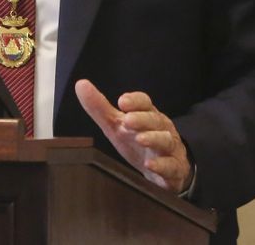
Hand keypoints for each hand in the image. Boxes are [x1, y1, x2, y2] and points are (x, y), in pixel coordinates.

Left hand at [75, 79, 190, 193]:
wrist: (166, 170)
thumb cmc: (138, 143)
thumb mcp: (116, 125)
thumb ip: (99, 107)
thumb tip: (80, 84)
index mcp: (147, 116)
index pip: (145, 103)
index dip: (135, 101)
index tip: (122, 101)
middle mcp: (161, 129)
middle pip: (155, 120)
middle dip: (142, 119)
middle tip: (128, 120)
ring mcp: (169, 149)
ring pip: (165, 140)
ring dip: (153, 138)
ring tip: (140, 139)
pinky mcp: (173, 169)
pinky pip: (171, 166)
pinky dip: (161, 165)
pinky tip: (150, 165)